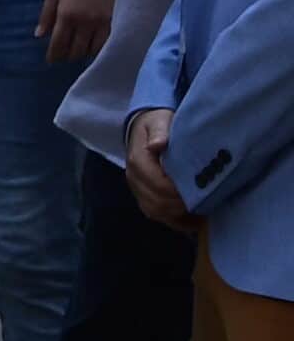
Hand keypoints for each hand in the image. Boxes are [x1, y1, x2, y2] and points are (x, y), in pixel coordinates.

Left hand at [36, 0, 117, 63]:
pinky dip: (99, 49)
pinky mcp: (116, 21)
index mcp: (66, 15)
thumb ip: (46, 15)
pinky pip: (107, 43)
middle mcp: (84, 23)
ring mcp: (102, 23)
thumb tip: (40, 36)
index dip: (54, 55)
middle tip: (64, 56)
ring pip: (92, 50)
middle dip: (68, 55)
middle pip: (76, 50)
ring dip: (83, 54)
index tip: (51, 61)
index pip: (59, 43)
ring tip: (78, 51)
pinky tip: (94, 46)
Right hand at [125, 110, 198, 231]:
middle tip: (206, 202)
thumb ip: (159, 132)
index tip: (201, 191)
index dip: (179, 192)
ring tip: (200, 211)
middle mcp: (134, 178)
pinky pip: (157, 214)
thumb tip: (158, 144)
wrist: (145, 127)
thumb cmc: (156, 123)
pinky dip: (175, 220)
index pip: (158, 185)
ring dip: (178, 215)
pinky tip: (193, 218)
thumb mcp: (159, 121)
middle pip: (157, 203)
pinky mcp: (143, 196)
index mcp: (138, 161)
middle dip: (181, 206)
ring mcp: (137, 189)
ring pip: (155, 212)